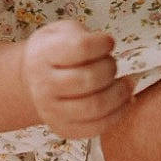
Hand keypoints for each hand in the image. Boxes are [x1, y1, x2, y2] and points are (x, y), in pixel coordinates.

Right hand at [20, 21, 126, 137]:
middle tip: (113, 64)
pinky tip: (122, 101)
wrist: (33, 79)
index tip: (108, 42)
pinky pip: (96, 127)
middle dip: (111, 69)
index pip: (81, 48)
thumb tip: (108, 46)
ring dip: (119, 94)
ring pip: (95, 106)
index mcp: (43, 54)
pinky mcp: (62, 128)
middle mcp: (43, 84)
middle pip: (89, 79)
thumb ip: (83, 35)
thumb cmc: (55, 52)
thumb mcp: (62, 32)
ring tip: (126, 84)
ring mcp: (51, 110)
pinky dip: (117, 114)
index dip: (102, 43)